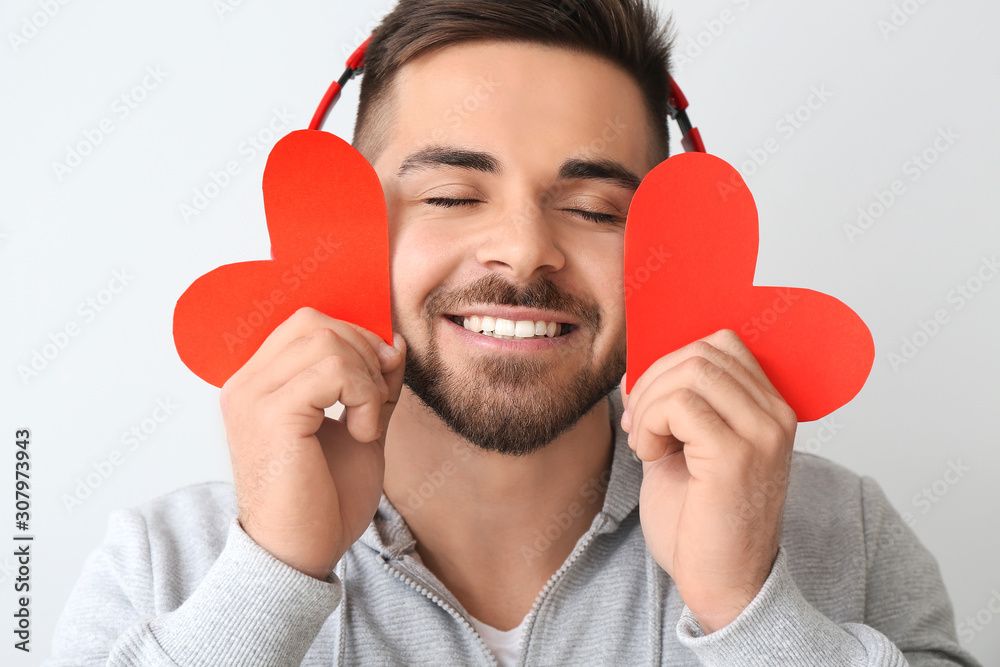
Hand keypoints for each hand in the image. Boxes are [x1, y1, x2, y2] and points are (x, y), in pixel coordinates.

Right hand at [219, 307, 405, 579]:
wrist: (300, 555)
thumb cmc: (324, 501)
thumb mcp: (360, 427)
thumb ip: (373, 384)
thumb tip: (392, 340)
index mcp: (260, 385)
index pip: (308, 324)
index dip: (356, 338)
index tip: (383, 376)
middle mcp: (247, 384)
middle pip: (316, 323)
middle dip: (364, 352)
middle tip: (377, 400)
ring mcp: (253, 396)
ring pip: (327, 341)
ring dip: (366, 380)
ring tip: (366, 422)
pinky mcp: (271, 414)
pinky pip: (333, 371)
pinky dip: (362, 396)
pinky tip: (361, 432)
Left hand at [620, 329, 796, 632]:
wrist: (720, 583)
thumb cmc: (700, 521)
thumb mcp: (683, 448)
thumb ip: (670, 406)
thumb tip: (638, 367)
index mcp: (768, 409)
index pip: (721, 344)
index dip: (671, 362)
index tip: (647, 401)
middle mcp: (774, 415)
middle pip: (701, 352)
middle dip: (653, 381)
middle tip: (639, 425)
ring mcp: (761, 433)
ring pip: (690, 372)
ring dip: (650, 404)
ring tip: (646, 443)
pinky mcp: (737, 455)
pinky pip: (681, 406)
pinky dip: (652, 424)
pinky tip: (651, 456)